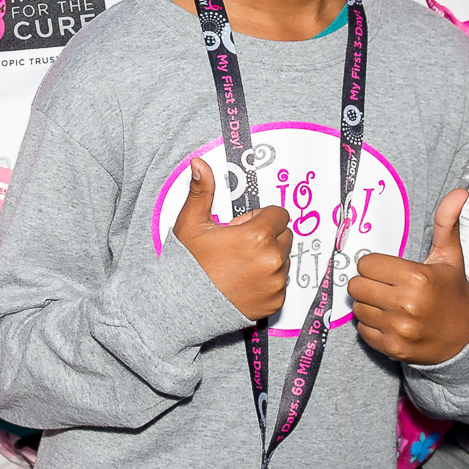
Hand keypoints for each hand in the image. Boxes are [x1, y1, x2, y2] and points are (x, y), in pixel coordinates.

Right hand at [172, 159, 290, 320]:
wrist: (184, 305)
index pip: (279, 214)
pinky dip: (266, 282)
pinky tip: (243, 283)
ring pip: (282, 260)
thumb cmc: (187, 264)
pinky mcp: (275, 302)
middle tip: (239, 246)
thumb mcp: (191, 223)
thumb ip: (202, 191)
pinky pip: (279, 284)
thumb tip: (200, 163)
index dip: (260, 218)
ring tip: (239, 266)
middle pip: (284, 236)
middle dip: (266, 237)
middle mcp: (272, 259)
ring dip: (268, 259)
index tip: (242, 227)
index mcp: (257, 236)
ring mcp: (275, 283)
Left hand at [351, 190, 468, 365]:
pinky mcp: (392, 348)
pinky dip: (372, 325)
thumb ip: (447, 223)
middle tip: (387, 286)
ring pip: (357, 307)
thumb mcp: (450, 257)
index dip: (376, 265)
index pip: (366, 264)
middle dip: (369, 283)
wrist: (467, 339)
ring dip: (369, 305)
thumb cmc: (453, 294)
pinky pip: (362, 330)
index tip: (390, 270)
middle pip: (356, 285)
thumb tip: (459, 193)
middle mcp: (407, 304)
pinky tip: (391, 321)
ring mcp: (399, 329)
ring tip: (391, 304)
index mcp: (418, 278)